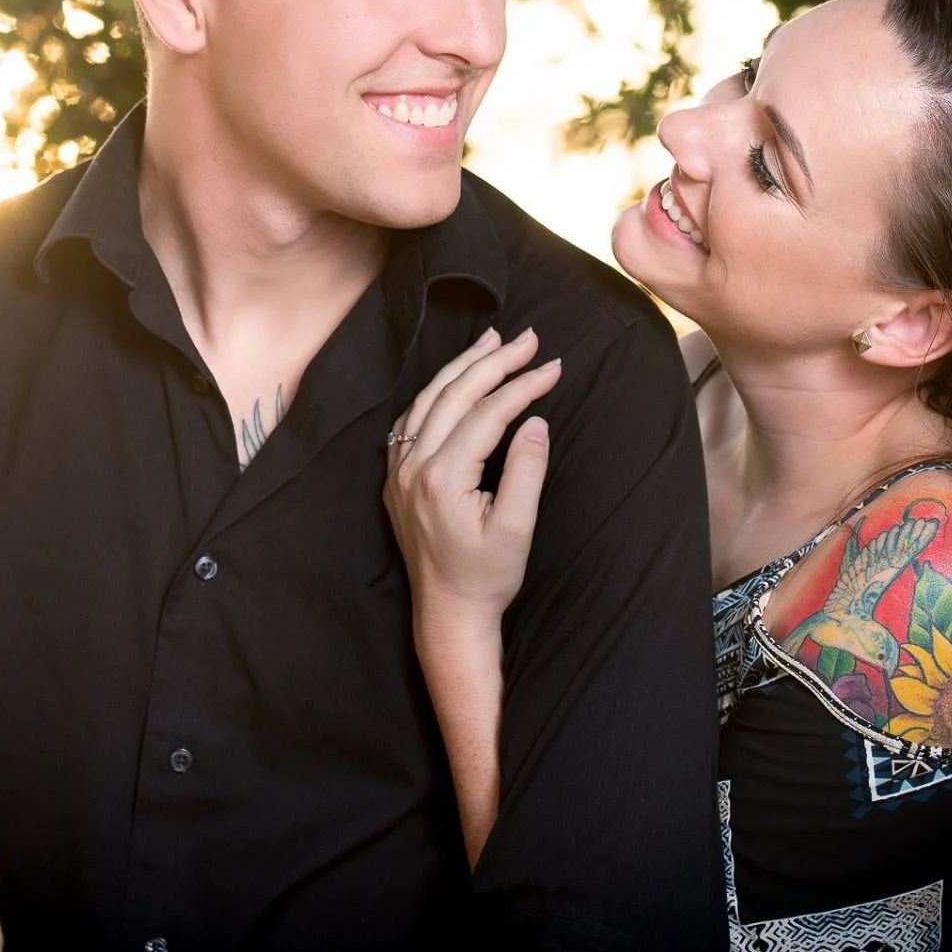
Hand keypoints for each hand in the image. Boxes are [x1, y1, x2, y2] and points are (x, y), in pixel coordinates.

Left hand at [383, 327, 561, 633]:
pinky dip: (435, 393)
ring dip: (461, 367)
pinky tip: (454, 380)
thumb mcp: (516, 529)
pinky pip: (411, 420)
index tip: (554, 366)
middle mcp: (412, 468)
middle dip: (494, 361)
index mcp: (442, 478)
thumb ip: (525, 471)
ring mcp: (398, 471)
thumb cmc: (487, 577)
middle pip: (453, 395)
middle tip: (528, 338)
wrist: (447, 613)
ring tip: (492, 341)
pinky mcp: (396, 479)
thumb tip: (536, 421)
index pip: (487, 414)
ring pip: (427, 401)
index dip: (523, 385)